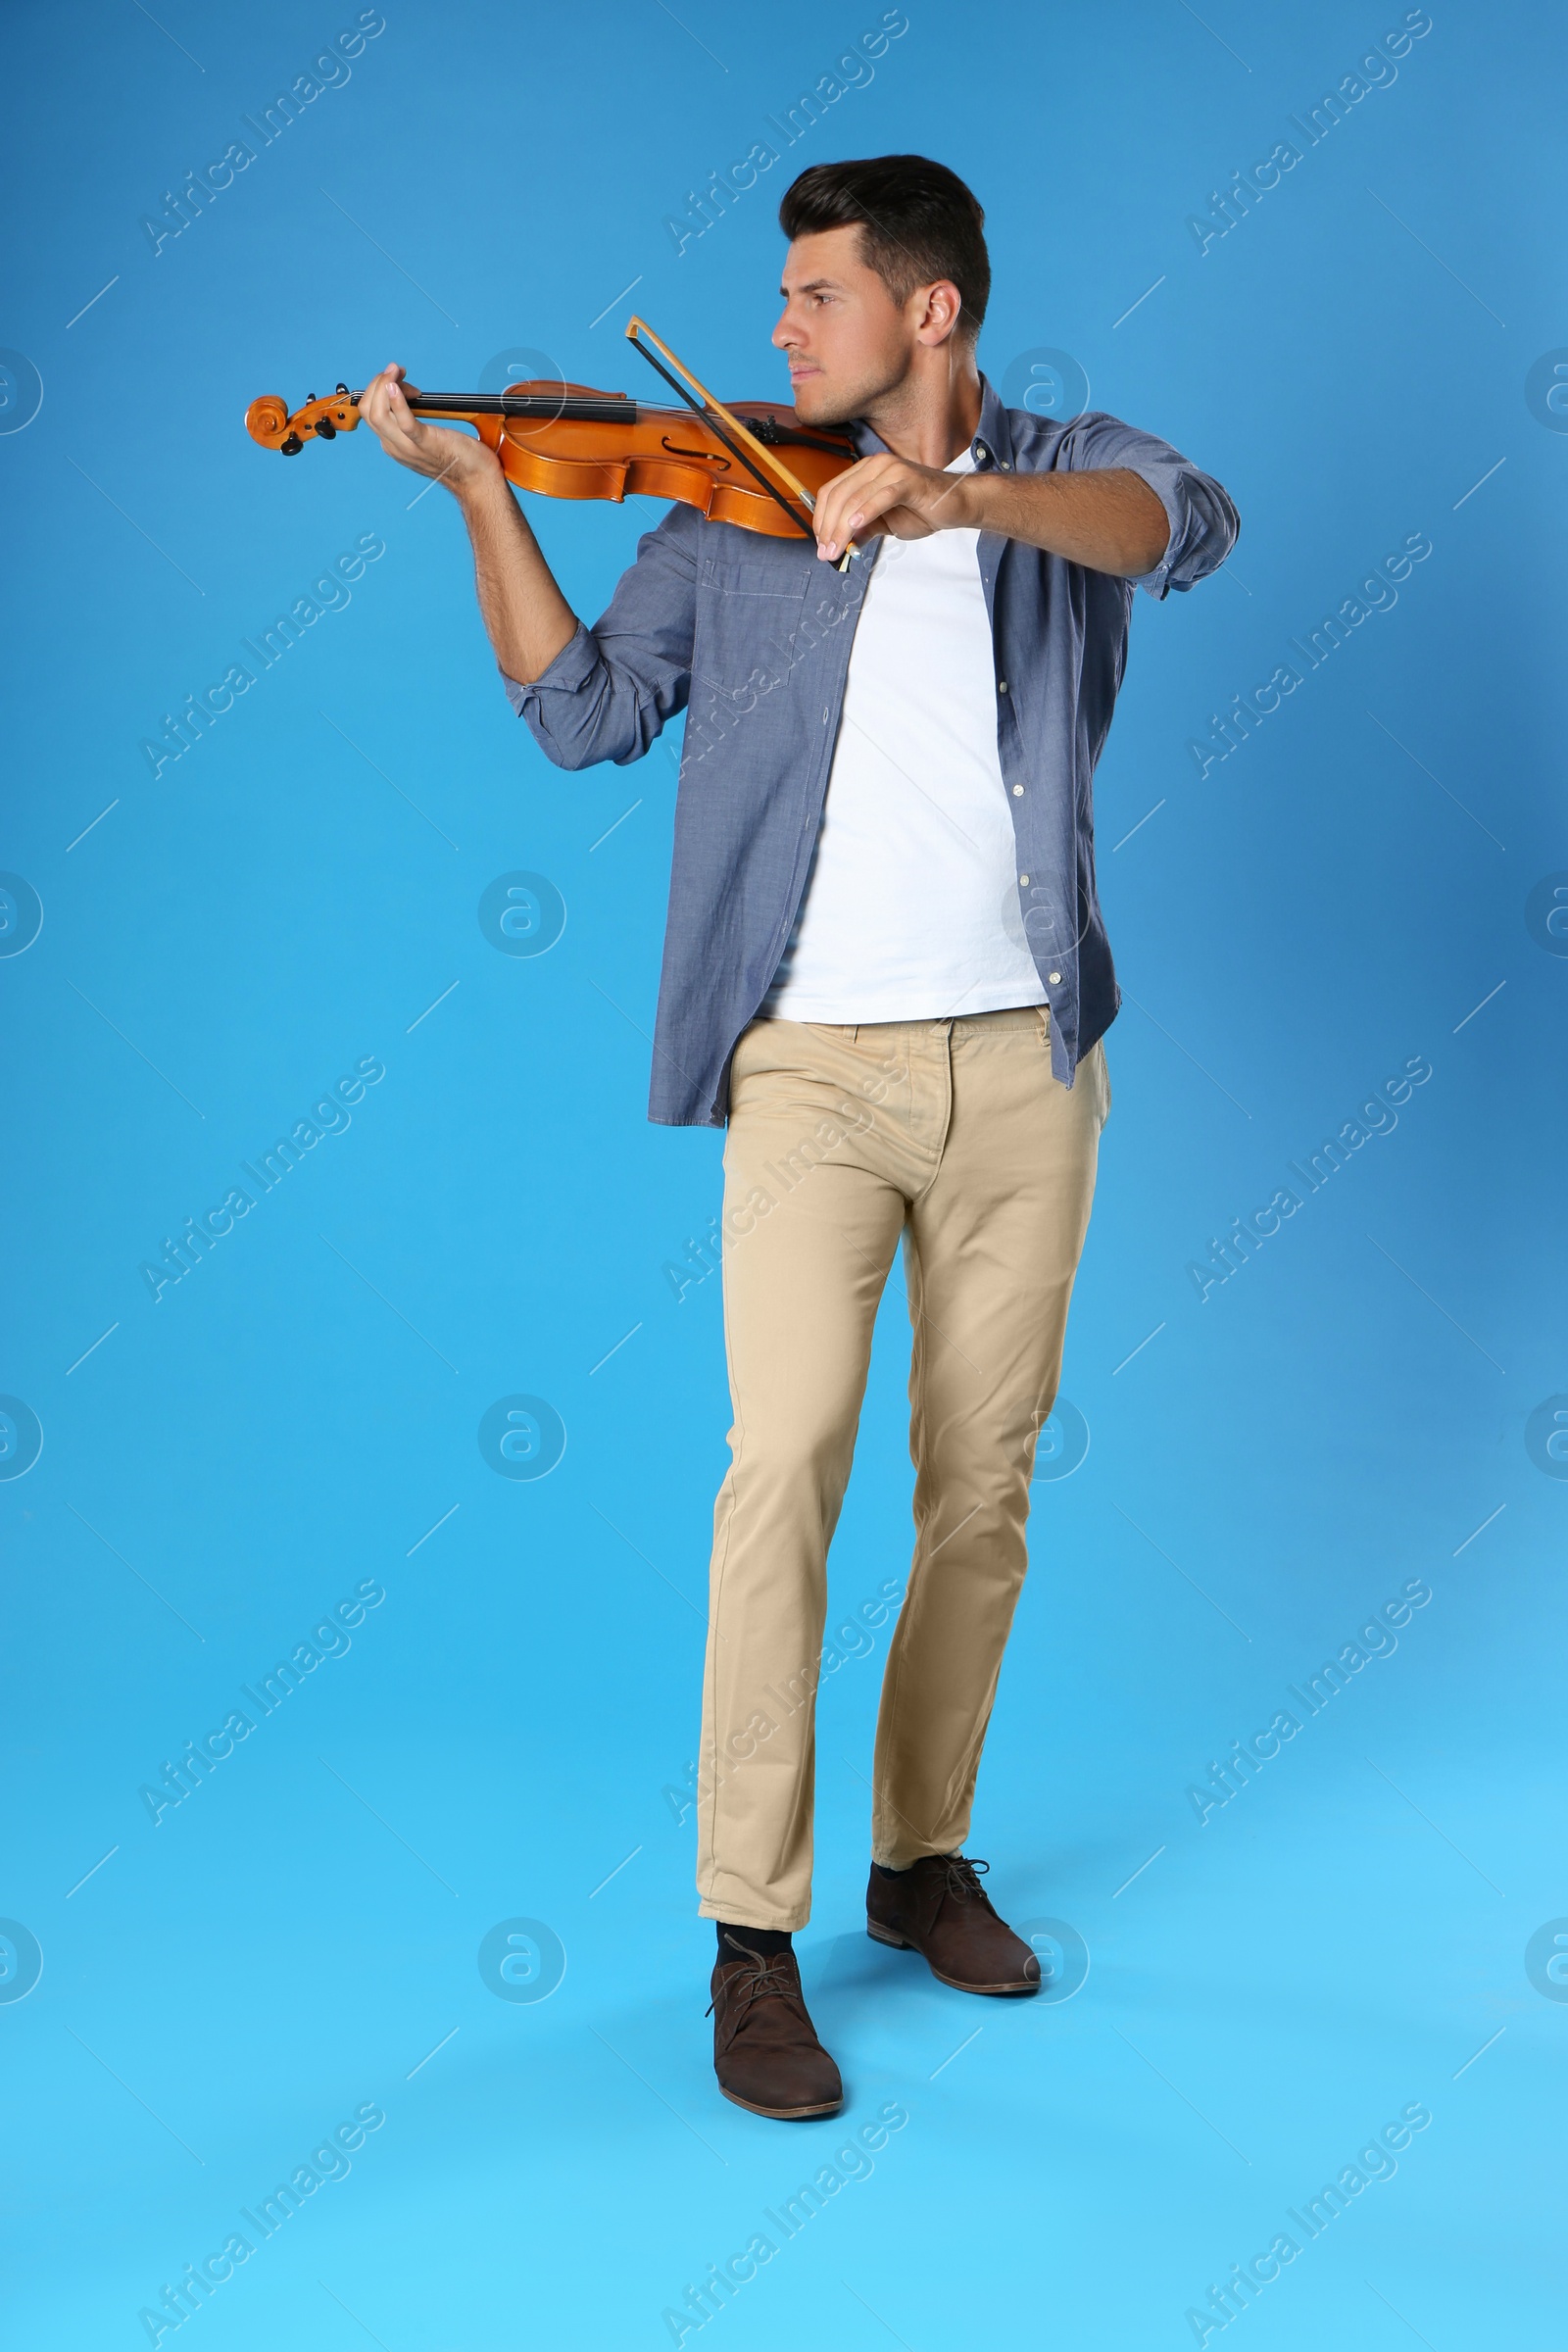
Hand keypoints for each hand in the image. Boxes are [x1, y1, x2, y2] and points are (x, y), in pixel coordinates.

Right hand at [358, 364, 500, 498]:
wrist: (476, 479)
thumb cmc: (457, 455)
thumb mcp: (426, 436)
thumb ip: (412, 419)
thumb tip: (407, 393)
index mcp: (392, 444)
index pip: (369, 411)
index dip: (378, 389)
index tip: (399, 379)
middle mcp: (394, 446)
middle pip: (368, 410)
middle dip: (378, 382)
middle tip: (398, 372)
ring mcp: (408, 447)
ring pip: (378, 414)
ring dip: (385, 385)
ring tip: (400, 373)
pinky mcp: (425, 444)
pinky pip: (404, 422)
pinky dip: (398, 402)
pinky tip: (398, 387)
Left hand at [809, 451, 974, 561]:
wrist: (957, 504)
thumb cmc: (923, 509)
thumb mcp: (885, 524)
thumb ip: (863, 529)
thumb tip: (843, 543)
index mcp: (866, 471)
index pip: (832, 492)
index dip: (821, 520)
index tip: (820, 545)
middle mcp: (876, 466)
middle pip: (840, 496)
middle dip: (828, 529)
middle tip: (826, 553)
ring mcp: (892, 470)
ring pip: (856, 499)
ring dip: (842, 528)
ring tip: (837, 549)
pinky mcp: (909, 481)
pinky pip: (882, 496)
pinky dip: (866, 512)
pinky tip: (856, 527)